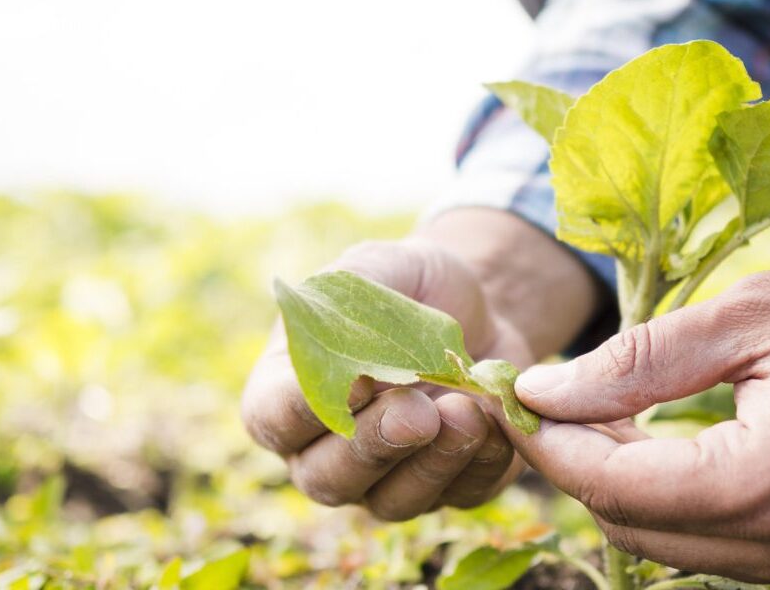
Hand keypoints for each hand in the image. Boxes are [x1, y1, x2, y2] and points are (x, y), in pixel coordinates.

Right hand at [242, 238, 533, 519]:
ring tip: (466, 412)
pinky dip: (481, 463)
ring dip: (431, 463)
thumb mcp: (376, 268)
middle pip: (328, 479)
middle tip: (417, 411)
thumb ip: (348, 304)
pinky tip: (495, 420)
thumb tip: (351, 366)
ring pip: (393, 501)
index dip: (305, 410)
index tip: (354, 381)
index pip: (274, 420)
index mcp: (288, 393)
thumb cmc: (409, 286)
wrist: (480, 307)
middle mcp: (327, 450)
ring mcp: (386, 478)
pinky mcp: (449, 487)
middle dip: (375, 446)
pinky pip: (460, 495)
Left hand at [507, 252, 769, 584]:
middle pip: (635, 528)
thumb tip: (545, 390)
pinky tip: (673, 447)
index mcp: (767, 483)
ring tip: (606, 417)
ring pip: (677, 547)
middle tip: (552, 403)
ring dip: (629, 488)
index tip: (514, 396)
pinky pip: (728, 549)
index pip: (613, 485)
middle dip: (580, 467)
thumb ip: (641, 359)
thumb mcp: (756, 314)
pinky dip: (683, 504)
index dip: (550, 442)